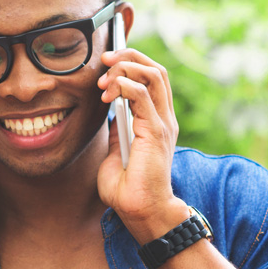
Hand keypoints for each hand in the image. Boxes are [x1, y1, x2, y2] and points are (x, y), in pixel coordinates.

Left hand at [96, 48, 186, 243]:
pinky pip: (142, 96)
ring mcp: (162, 123)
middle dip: (128, 57)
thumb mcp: (116, 152)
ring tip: (103, 80)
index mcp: (157, 121)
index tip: (106, 63)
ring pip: (152, 75)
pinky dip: (124, 86)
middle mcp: (164, 118)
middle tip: (104, 60)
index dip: (131, 62)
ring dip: (125, 69)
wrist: (140, 211)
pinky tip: (108, 94)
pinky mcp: (155, 132)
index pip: (152, 78)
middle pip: (155, 69)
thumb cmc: (128, 189)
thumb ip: (117, 131)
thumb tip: (108, 114)